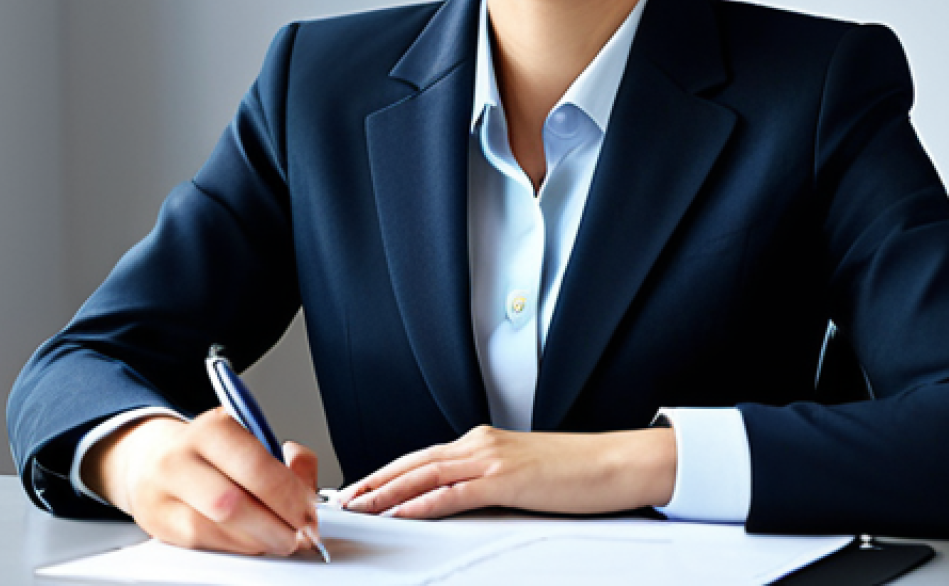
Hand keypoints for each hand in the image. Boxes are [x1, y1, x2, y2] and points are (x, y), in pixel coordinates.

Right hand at [82, 409, 320, 555]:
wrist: (152, 460)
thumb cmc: (211, 451)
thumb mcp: (248, 436)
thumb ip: (286, 459)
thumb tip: (307, 486)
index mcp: (211, 428)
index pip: (255, 466)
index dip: (288, 495)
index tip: (309, 511)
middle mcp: (180, 459)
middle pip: (232, 503)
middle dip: (275, 525)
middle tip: (301, 534)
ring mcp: (163, 494)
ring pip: (216, 530)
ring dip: (258, 541)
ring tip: (282, 539)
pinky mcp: (158, 526)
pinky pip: (204, 544)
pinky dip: (237, 547)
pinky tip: (254, 541)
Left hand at [339, 425, 675, 519]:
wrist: (613, 461)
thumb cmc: (574, 471)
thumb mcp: (523, 473)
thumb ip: (490, 481)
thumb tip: (463, 500)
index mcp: (482, 442)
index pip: (423, 457)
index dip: (388, 472)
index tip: (362, 488)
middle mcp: (479, 444)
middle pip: (414, 462)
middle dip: (375, 481)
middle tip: (345, 498)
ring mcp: (491, 459)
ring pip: (425, 474)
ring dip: (387, 492)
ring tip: (359, 506)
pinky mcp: (504, 480)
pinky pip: (453, 494)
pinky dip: (422, 503)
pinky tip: (402, 514)